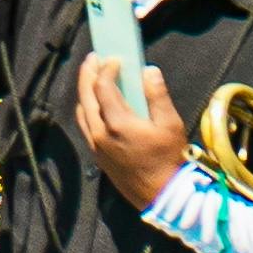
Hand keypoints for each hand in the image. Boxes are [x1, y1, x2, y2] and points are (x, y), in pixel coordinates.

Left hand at [74, 54, 190, 210]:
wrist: (160, 195)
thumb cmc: (169, 159)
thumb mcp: (170, 124)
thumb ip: (157, 96)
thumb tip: (149, 71)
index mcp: (117, 123)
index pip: (103, 87)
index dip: (107, 69)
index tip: (115, 58)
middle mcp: (99, 133)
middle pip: (86, 97)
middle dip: (87, 75)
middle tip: (93, 58)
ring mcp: (95, 145)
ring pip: (82, 112)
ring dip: (85, 92)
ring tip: (92, 77)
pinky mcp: (96, 155)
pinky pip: (85, 126)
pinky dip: (87, 109)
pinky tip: (96, 104)